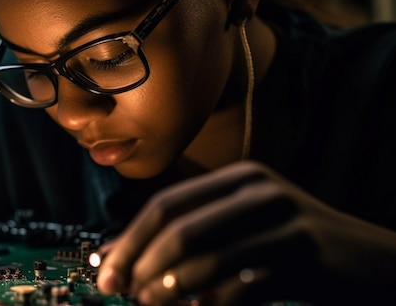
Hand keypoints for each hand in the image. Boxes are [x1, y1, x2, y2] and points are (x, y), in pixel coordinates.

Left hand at [96, 161, 395, 304]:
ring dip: (169, 289)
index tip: (105, 273)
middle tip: (125, 293)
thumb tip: (118, 256)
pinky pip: (242, 286)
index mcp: (236, 177)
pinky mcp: (306, 256)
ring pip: (207, 258)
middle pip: (179, 227)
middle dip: (141, 264)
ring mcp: (284, 220)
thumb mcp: (237, 228)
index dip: (128, 240)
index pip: (164, 205)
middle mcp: (258, 190)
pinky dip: (211, 305)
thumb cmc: (289, 245)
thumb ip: (185, 236)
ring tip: (151, 304)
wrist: (366, 260)